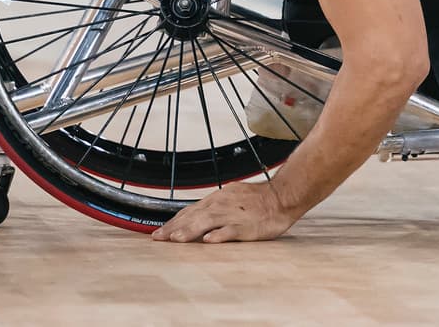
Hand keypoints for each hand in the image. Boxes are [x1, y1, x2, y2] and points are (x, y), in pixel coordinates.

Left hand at [151, 181, 299, 243]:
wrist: (281, 196)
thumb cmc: (257, 200)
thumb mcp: (230, 199)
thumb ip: (213, 208)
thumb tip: (195, 217)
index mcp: (216, 200)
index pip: (189, 211)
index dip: (172, 222)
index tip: (158, 232)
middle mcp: (221, 205)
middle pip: (193, 216)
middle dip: (174, 228)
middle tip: (157, 238)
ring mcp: (233, 215)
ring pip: (207, 222)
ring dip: (190, 230)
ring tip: (176, 239)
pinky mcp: (246, 225)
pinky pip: (231, 230)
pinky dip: (219, 235)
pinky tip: (209, 241)